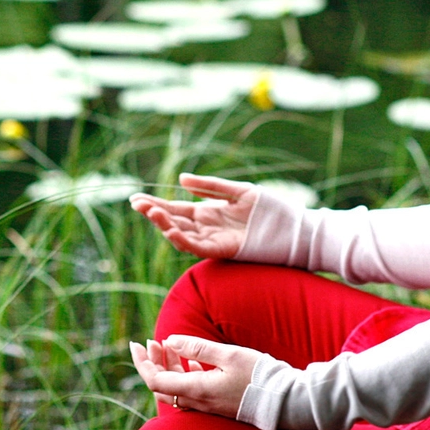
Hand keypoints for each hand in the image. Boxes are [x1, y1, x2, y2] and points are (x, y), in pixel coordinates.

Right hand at [129, 173, 260, 258]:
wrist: (293, 229)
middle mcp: (206, 228)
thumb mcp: (238, 191)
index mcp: (207, 213)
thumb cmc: (270, 209)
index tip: (136, 198)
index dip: (155, 205)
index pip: (175, 209)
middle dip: (154, 214)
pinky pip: (198, 248)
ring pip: (181, 235)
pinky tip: (171, 231)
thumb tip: (180, 179)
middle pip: (173, 222)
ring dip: (164, 225)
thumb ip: (210, 186)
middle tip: (136, 203)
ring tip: (151, 212)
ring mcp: (213, 239)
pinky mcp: (222, 250)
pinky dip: (183, 241)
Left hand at [129, 335, 261, 417]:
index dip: (142, 362)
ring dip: (168, 366)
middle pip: (162, 385)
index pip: (155, 380)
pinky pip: (192, 392)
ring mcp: (208, 407)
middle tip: (153, 341)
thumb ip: (197, 348)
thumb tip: (170, 341)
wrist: (286, 401)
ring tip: (168, 345)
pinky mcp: (218, 406)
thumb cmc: (259, 375)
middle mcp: (198, 403)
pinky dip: (185, 375)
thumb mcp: (228, 355)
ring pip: (176, 388)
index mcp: (197, 390)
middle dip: (153, 362)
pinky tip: (190, 363)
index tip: (137, 344)